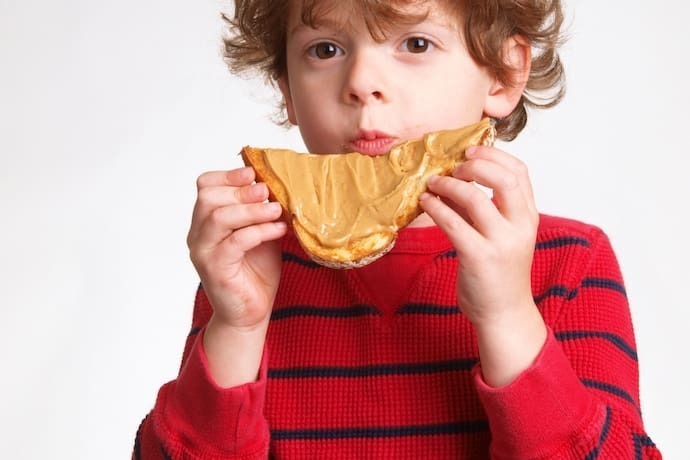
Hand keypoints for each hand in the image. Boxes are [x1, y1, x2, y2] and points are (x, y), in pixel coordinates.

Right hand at [187, 166, 286, 330]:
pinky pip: (235, 242)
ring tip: (276, 210)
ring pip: (218, 218)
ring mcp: (204, 252)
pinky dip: (259, 231)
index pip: (204, 186)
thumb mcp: (261, 233)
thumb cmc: (255, 272)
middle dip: (240, 190)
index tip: (253, 173)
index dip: (228, 175)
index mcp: (206, 221)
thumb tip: (279, 185)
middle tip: (266, 191)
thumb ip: (262, 211)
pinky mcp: (215, 270)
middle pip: (208, 198)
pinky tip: (279, 230)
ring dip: (251, 210)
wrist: (250, 313)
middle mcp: (198, 235)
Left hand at [419, 145, 546, 385]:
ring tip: (431, 184)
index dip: (494, 155)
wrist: (504, 314)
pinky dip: (436, 207)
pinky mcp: (479, 257)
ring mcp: (501, 242)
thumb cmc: (499, 273)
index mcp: (529, 217)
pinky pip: (453, 222)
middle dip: (474, 164)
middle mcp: (520, 226)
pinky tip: (425, 203)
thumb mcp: (500, 236)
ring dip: (447, 185)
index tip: (471, 150)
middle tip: (452, 166)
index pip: (520, 172)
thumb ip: (484, 209)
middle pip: (504, 178)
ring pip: (474, 198)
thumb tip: (453, 179)